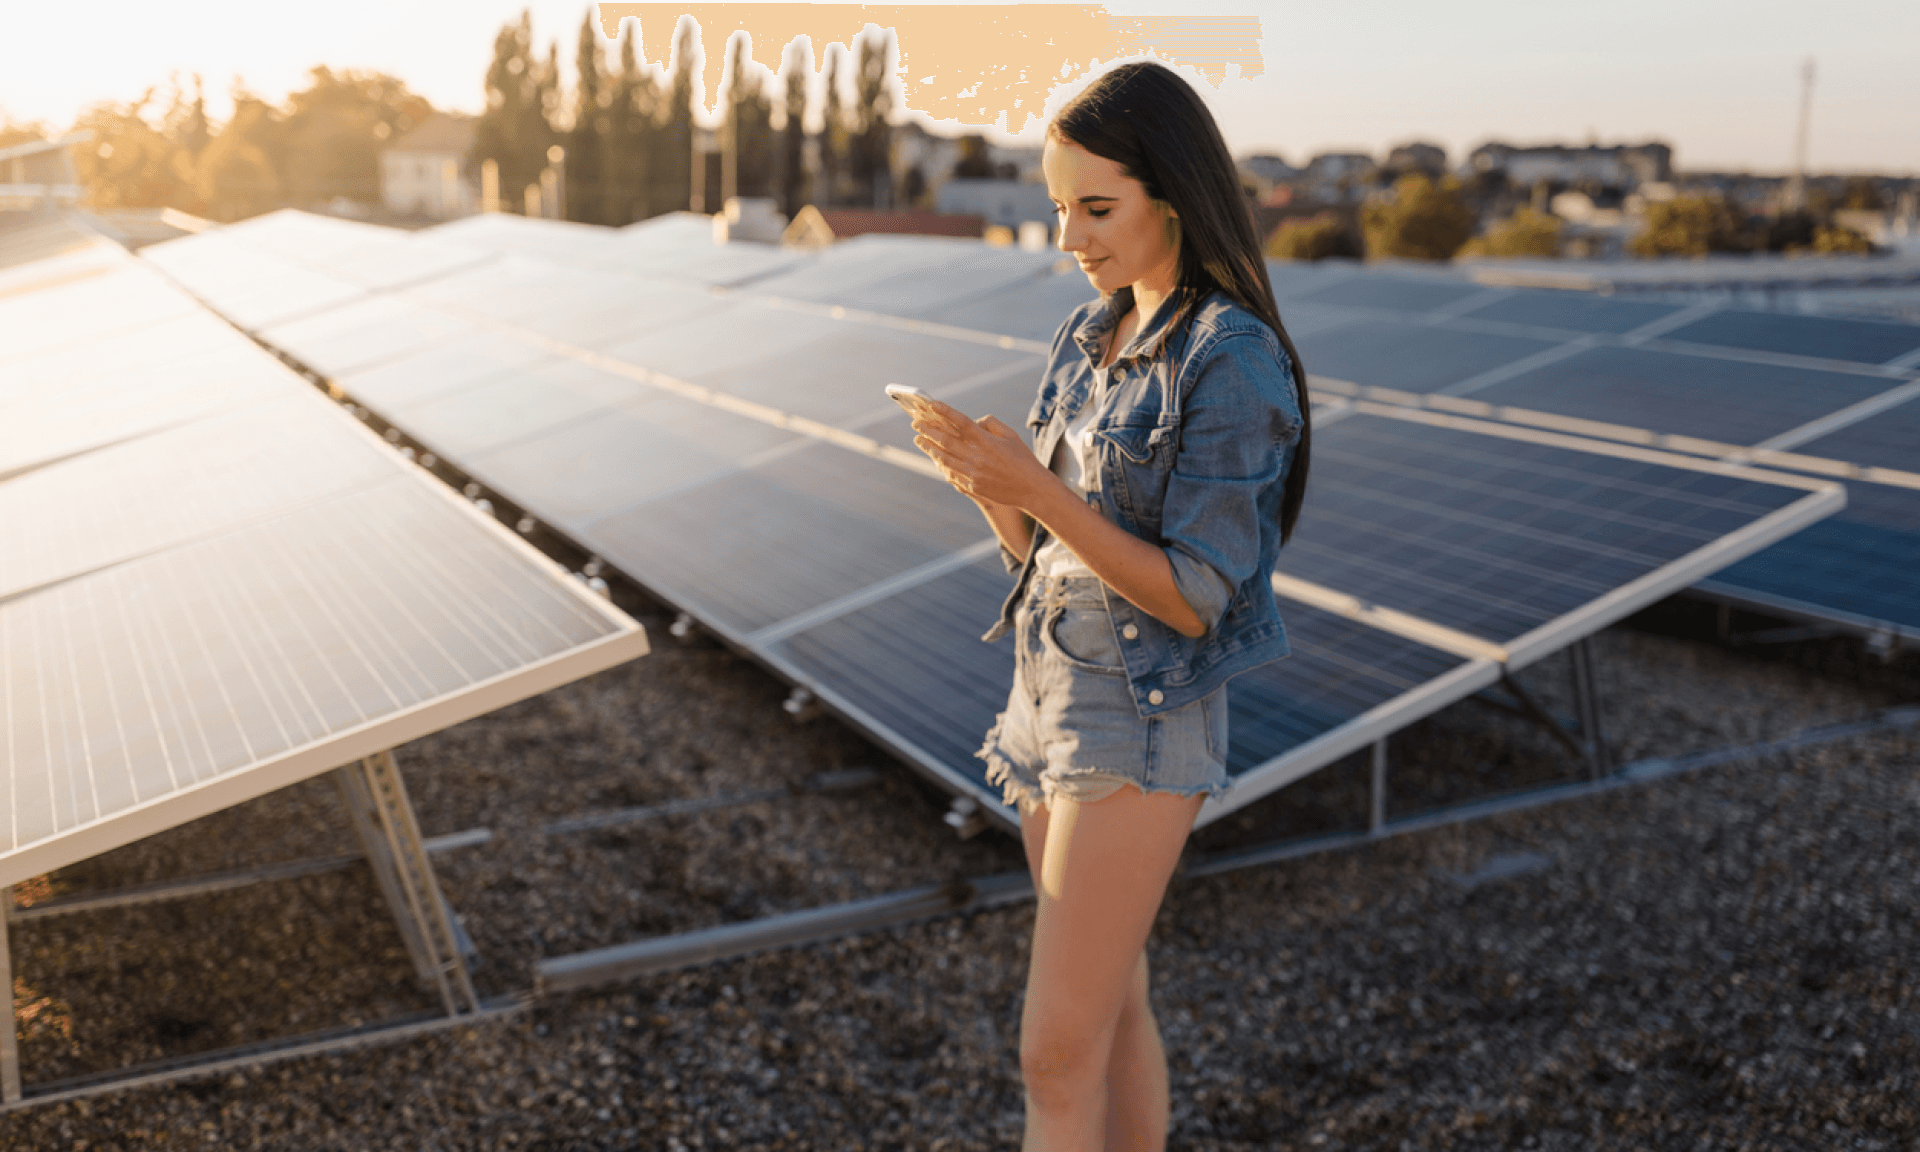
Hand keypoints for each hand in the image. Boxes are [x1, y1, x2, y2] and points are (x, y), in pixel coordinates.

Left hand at [909, 397, 1052, 509]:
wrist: (1032, 489)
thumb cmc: (1023, 459)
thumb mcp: (1011, 435)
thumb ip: (990, 423)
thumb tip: (973, 421)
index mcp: (987, 441)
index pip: (961, 422)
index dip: (944, 412)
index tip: (931, 404)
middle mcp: (977, 457)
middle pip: (946, 440)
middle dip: (928, 430)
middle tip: (916, 423)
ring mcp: (973, 473)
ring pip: (944, 458)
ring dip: (929, 448)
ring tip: (918, 440)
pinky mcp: (972, 486)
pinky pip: (951, 473)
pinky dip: (941, 464)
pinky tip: (935, 458)